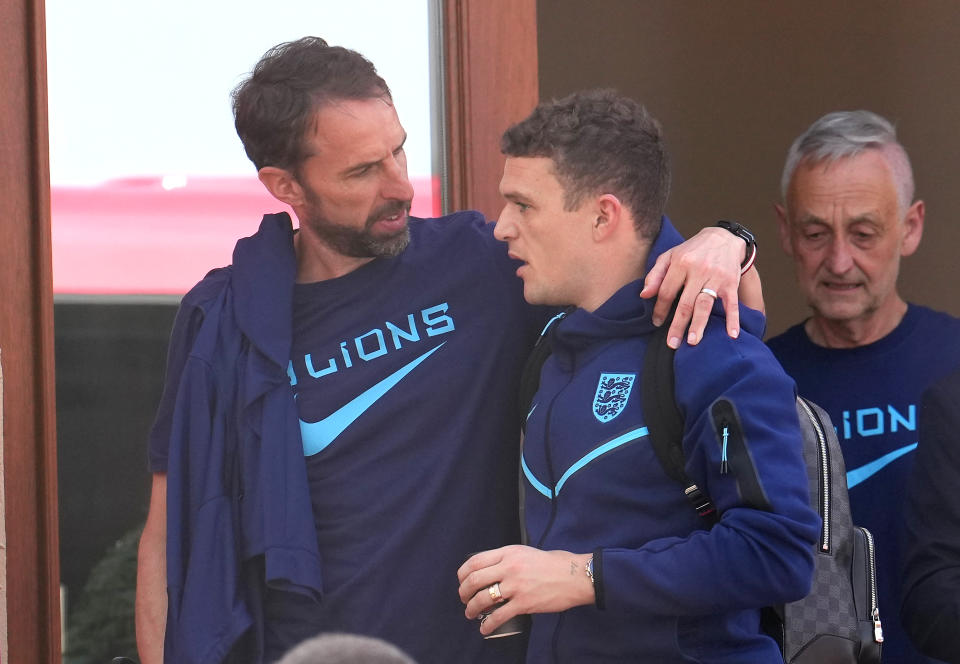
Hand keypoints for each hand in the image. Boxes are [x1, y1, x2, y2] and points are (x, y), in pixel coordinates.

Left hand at [457, 545, 593, 635]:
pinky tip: (485, 628)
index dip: (463, 573)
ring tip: (471, 613)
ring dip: (472, 609)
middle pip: (474, 580)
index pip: (475, 561)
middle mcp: (509, 567)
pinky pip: (499, 616)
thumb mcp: (526, 552)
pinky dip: (488, 624)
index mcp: (509, 552)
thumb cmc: (553, 563)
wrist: (574, 576)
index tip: (462, 581)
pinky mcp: (524, 603)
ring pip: (482, 599)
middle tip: (464, 599)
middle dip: (463, 593)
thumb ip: (508, 559)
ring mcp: (516, 586)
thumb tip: (490, 570)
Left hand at [640, 226, 745, 347]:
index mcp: (681, 264)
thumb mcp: (670, 256)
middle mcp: (698, 270)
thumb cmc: (692, 250)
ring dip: (699, 324)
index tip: (657, 322)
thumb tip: (644, 295)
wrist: (723, 238)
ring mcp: (716, 277)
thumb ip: (655, 275)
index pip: (666, 291)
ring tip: (692, 341)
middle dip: (678, 325)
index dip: (660, 309)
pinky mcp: (731, 282)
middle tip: (672, 343)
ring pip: (705, 304)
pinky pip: (732, 303)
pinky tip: (731, 335)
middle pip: (685, 302)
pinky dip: (733, 319)